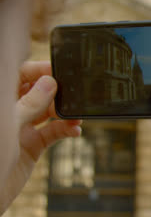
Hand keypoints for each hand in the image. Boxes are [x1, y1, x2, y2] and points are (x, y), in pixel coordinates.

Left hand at [0, 61, 80, 212]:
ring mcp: (21, 129)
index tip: (58, 71)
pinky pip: (53, 133)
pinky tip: (75, 131)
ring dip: (65, 113)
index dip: (38, 71)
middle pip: (38, 93)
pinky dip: (66, 131)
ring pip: (48, 113)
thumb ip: (30, 103)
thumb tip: (49, 83)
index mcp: (1, 102)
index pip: (20, 76)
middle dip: (57, 93)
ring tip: (77, 116)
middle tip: (72, 96)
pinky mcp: (32, 145)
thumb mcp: (9, 124)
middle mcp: (11, 112)